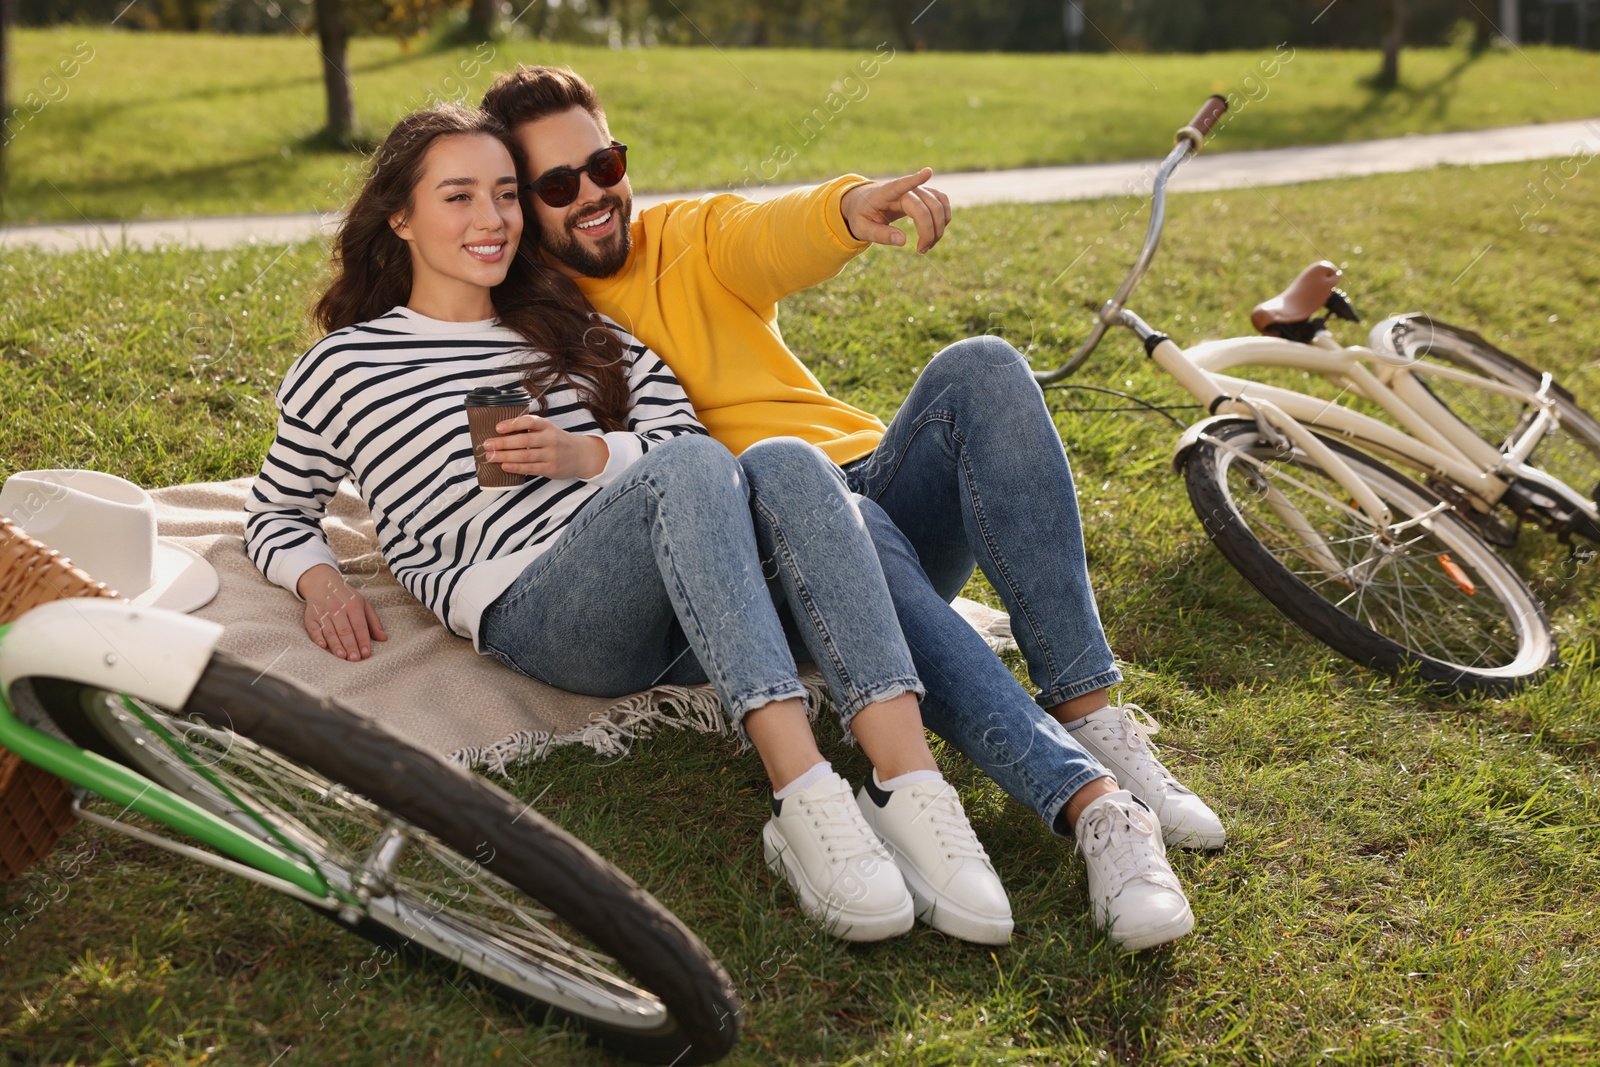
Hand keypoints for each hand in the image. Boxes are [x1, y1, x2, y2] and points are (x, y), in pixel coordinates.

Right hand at [297, 563, 387, 660]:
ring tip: (342, 656)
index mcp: (353, 606)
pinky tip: (323, 646)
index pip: (359, 626)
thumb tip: (383, 638)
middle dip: (351, 646)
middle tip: (355, 659)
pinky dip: (317, 637)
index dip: (363, 640)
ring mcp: (323, 613)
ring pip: (330, 631)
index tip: (366, 653)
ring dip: (336, 645)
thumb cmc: (346, 597)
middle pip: (345, 630)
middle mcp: (338, 609)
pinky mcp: (311, 617)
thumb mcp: (363, 604)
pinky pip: (314, 628)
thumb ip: (373, 622)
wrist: (322, 583)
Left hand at [482, 414, 608, 479]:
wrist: (581, 455)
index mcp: (547, 426)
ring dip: (505, 456)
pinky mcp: (551, 469)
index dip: (513, 424)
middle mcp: (550, 439)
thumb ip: (529, 429)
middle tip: (487, 445)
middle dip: (503, 443)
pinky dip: (516, 467)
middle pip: (524, 440)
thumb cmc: (557, 440)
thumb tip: (500, 433)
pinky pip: (531, 468)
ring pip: (525, 455)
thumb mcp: (547, 429)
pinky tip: (504, 466)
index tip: (498, 427)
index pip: (529, 422)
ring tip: (490, 457)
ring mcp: (552, 455)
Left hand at [839, 168, 951, 253]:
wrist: (863, 203)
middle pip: (927, 206)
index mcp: (885, 194)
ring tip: (927, 246)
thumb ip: (880, 235)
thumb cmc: (861, 215)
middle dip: (930, 231)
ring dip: (939, 227)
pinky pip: (942, 202)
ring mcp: (917, 190)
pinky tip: (936, 233)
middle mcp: (905, 189)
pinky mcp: (925, 195)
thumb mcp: (862, 228)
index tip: (928, 172)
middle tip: (922, 251)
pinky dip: (944, 218)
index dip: (915, 179)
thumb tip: (903, 241)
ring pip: (939, 204)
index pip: (901, 185)